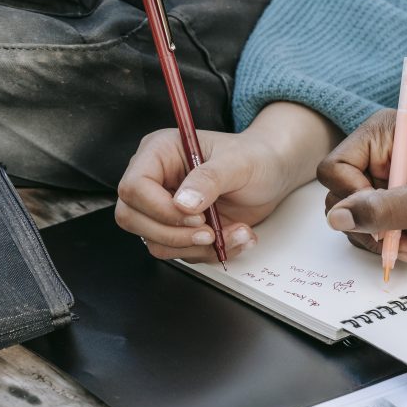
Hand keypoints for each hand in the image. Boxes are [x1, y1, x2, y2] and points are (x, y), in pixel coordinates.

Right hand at [115, 102, 341, 261]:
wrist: (273, 172)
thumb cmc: (255, 157)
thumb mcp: (238, 162)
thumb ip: (209, 179)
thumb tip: (183, 203)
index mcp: (159, 153)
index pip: (134, 187)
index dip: (160, 209)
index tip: (197, 216)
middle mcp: (156, 181)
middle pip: (133, 219)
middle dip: (174, 235)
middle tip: (211, 232)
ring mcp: (165, 208)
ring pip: (155, 242)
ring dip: (198, 248)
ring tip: (238, 232)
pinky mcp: (181, 229)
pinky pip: (181, 252)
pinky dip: (210, 253)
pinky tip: (237, 237)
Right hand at [317, 110, 406, 262]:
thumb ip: (380, 211)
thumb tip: (337, 218)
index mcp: (382, 134)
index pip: (335, 167)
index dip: (351, 195)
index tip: (380, 212)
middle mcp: (376, 154)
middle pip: (338, 195)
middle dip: (364, 223)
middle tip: (393, 237)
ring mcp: (382, 181)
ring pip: (349, 217)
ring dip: (376, 238)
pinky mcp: (390, 204)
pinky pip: (367, 229)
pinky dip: (384, 243)